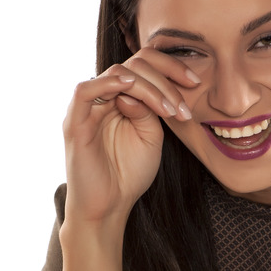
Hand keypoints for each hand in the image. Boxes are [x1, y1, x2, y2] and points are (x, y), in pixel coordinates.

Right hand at [61, 47, 199, 224]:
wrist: (109, 206)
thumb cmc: (129, 172)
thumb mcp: (151, 135)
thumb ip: (150, 107)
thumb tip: (137, 87)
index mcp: (122, 97)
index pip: (144, 65)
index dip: (171, 67)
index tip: (196, 83)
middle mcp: (104, 97)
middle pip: (134, 64)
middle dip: (166, 79)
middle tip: (184, 106)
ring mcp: (88, 108)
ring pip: (117, 73)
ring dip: (149, 86)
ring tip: (169, 109)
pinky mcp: (75, 123)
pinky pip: (84, 91)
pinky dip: (108, 83)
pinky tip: (131, 89)